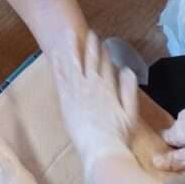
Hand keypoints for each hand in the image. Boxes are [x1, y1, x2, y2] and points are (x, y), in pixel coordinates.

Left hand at [52, 31, 139, 181]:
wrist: (101, 150)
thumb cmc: (118, 135)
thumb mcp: (130, 113)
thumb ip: (129, 90)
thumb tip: (127, 70)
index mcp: (108, 87)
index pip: (107, 65)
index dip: (105, 53)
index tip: (103, 43)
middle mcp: (92, 84)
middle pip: (91, 60)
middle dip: (91, 45)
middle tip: (90, 33)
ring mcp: (77, 90)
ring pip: (74, 63)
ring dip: (72, 47)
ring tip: (69, 33)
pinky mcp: (65, 99)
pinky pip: (60, 77)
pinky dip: (58, 64)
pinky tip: (54, 54)